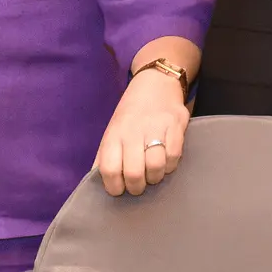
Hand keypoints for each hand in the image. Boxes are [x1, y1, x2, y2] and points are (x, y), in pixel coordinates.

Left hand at [95, 67, 190, 195]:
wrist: (156, 82)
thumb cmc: (131, 113)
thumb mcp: (112, 131)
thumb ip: (104, 157)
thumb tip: (95, 184)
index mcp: (114, 134)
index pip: (109, 169)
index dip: (113, 186)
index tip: (119, 189)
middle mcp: (134, 131)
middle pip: (134, 172)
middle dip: (136, 187)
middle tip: (138, 186)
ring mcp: (156, 127)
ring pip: (156, 166)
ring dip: (155, 178)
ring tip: (153, 176)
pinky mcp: (176, 125)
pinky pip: (174, 156)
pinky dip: (170, 166)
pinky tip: (166, 162)